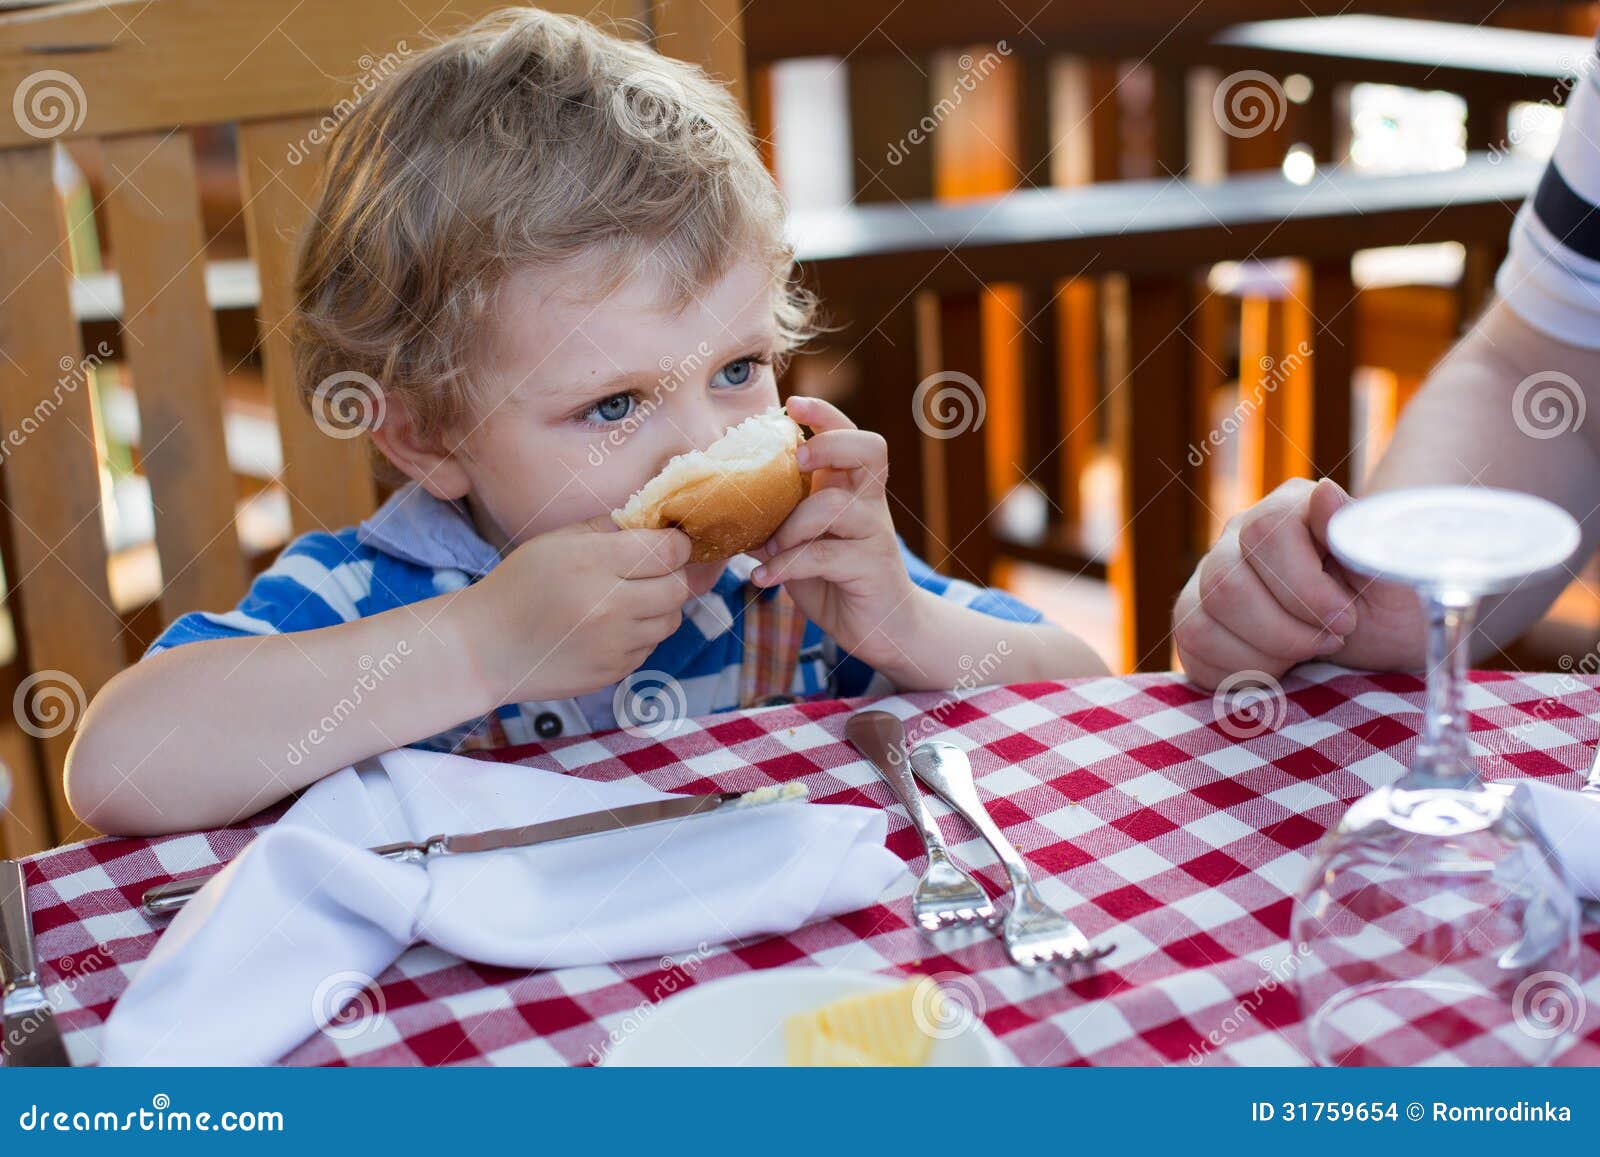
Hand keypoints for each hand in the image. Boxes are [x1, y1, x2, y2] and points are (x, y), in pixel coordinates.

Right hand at [460, 514, 693, 702]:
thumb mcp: (557, 541)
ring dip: (658, 607)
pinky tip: (609, 627)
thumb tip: (657, 526)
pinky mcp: (614, 672)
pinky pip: (650, 647)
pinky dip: (640, 634)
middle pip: (678, 588)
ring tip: (626, 599)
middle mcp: (610, 608)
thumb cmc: (520, 585)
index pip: (669, 551)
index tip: (667, 543)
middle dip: (671, 575)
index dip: (675, 544)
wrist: (486, 648)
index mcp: (594, 564)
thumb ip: (609, 529)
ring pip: (670, 620)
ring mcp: (614, 645)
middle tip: (648, 570)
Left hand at [749, 395, 918, 668]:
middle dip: (828, 445)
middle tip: (796, 460)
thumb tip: (723, 507)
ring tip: (768, 549)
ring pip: (835, 506)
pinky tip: (764, 579)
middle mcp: (869, 505)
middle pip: (868, 450)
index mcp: (852, 490)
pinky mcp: (872, 569)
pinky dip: (786, 566)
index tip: (792, 404)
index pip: (851, 436)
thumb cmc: (838, 581)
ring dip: (791, 525)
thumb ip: (775, 523)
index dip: (826, 415)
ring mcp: (874, 535)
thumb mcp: (801, 546)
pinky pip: (823, 556)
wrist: (884, 630)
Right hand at [1173, 478, 1423, 688]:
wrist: (1380, 639)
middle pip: (1225, 584)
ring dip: (1263, 656)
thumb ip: (1360, 537)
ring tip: (1305, 654)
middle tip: (1330, 641)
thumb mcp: (1397, 576)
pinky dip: (1236, 671)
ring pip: (1200, 620)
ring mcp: (1210, 574)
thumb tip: (1323, 493)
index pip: (1265, 532)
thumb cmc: (1393, 604)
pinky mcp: (1196, 615)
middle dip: (1283, 632)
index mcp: (1291, 509)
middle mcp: (1239, 534)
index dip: (1303, 587)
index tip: (1345, 620)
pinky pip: (1191, 647)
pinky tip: (1275, 666)